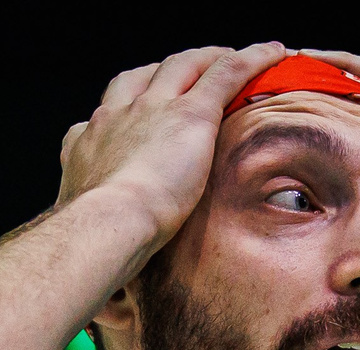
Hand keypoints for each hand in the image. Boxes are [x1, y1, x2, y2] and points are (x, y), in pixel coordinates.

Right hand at [58, 43, 288, 246]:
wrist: (108, 223)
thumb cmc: (98, 240)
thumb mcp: (88, 229)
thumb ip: (94, 232)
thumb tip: (101, 284)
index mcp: (91, 142)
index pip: (111, 109)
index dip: (132, 101)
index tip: (144, 107)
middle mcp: (118, 115)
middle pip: (147, 76)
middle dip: (171, 69)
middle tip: (193, 69)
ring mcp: (153, 109)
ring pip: (185, 64)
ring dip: (209, 56)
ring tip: (230, 55)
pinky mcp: (190, 113)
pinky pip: (224, 72)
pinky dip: (249, 59)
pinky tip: (271, 53)